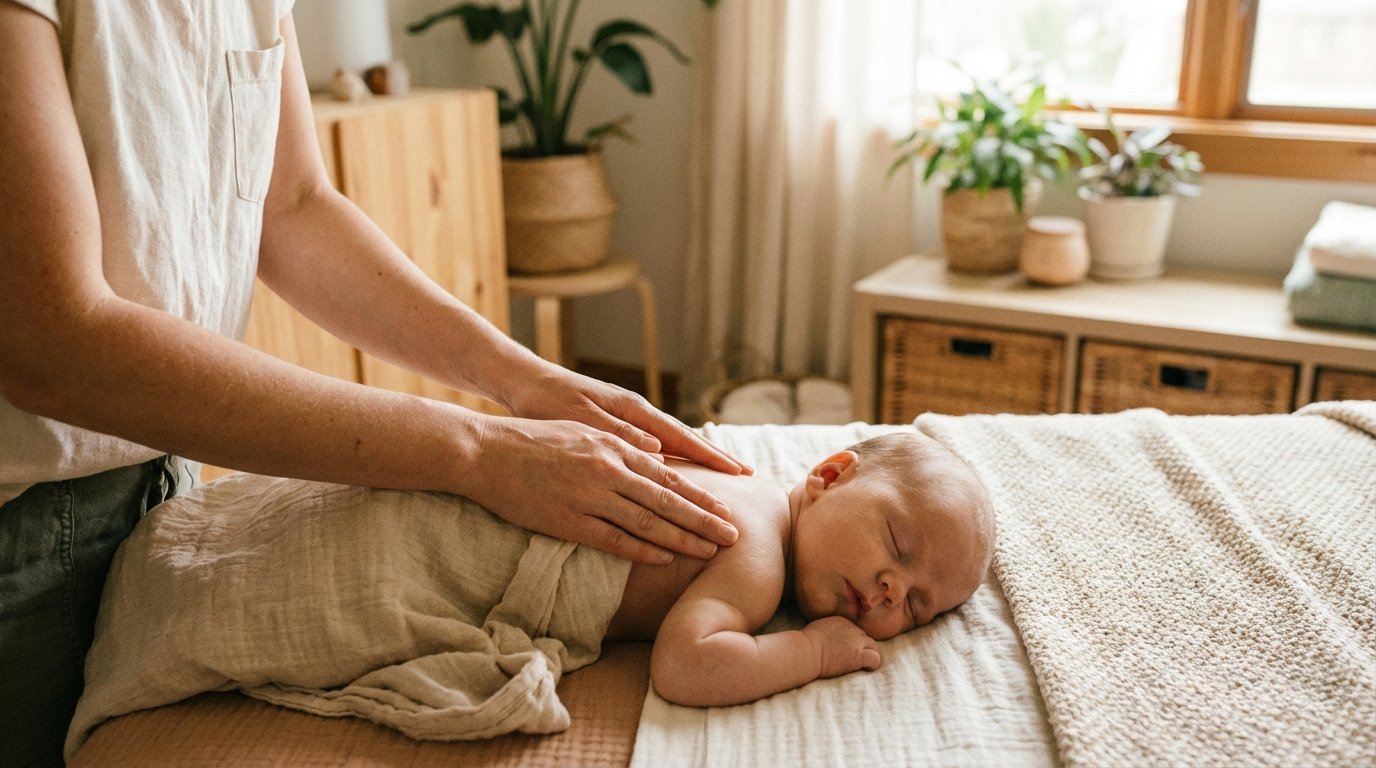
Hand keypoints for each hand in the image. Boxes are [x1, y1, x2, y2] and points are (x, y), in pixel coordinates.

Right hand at [465, 413, 738, 564]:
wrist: (485, 452)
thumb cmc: (533, 439)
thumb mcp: (583, 432)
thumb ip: (621, 445)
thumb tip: (657, 456)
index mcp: (614, 447)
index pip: (669, 475)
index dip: (701, 494)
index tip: (727, 507)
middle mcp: (608, 470)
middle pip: (667, 501)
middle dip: (705, 520)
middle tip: (734, 535)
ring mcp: (589, 497)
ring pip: (647, 522)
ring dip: (682, 539)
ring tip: (710, 551)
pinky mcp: (568, 520)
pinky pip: (613, 539)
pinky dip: (641, 549)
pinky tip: (664, 557)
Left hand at [502, 365, 751, 476]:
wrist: (525, 384)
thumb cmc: (548, 403)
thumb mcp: (580, 420)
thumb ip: (617, 433)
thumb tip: (657, 447)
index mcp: (632, 411)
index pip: (681, 437)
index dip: (710, 457)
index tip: (737, 472)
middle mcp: (637, 415)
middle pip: (685, 440)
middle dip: (716, 459)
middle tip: (748, 476)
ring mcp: (630, 420)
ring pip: (674, 443)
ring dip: (700, 460)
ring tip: (727, 475)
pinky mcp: (618, 427)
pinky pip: (657, 446)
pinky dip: (676, 459)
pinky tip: (684, 471)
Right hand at [802, 616, 881, 678]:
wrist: (805, 651)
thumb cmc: (804, 644)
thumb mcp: (818, 629)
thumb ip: (828, 631)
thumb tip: (828, 638)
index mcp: (842, 621)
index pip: (855, 631)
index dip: (851, 642)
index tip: (843, 651)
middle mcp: (852, 629)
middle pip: (865, 638)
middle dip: (861, 648)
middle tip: (852, 659)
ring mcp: (856, 642)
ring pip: (874, 647)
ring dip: (869, 655)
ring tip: (860, 664)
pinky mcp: (858, 656)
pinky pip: (875, 659)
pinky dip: (872, 664)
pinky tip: (864, 668)